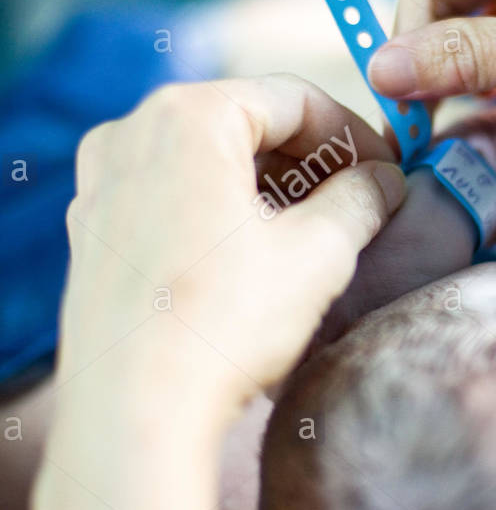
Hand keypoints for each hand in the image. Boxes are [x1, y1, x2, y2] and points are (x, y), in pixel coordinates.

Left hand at [58, 76, 404, 421]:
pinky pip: (171, 197)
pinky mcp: (94, 232)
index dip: (353, 132)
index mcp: (186, 117)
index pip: (292, 97)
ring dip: (269, 188)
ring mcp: (102, 183)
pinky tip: (260, 257)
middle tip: (362, 201)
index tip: (389, 171)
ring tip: (319, 232)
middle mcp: (131, 133)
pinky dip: (222, 212)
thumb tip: (385, 181)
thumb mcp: (318, 253)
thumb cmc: (223, 323)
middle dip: (311, 160)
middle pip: (245, 124)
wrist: (134, 412)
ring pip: (206, 161)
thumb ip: (361, 199)